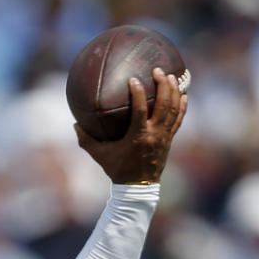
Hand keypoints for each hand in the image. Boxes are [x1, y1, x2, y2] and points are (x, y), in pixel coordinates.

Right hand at [76, 67, 186, 184]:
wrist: (138, 188)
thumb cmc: (118, 169)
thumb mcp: (99, 155)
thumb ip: (86, 140)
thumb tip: (74, 124)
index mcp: (138, 136)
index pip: (140, 109)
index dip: (138, 93)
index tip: (134, 78)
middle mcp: (154, 134)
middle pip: (163, 105)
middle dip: (163, 86)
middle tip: (158, 70)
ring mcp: (164, 137)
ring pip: (173, 111)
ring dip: (174, 92)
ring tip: (171, 76)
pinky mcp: (169, 140)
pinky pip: (178, 121)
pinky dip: (182, 107)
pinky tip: (184, 95)